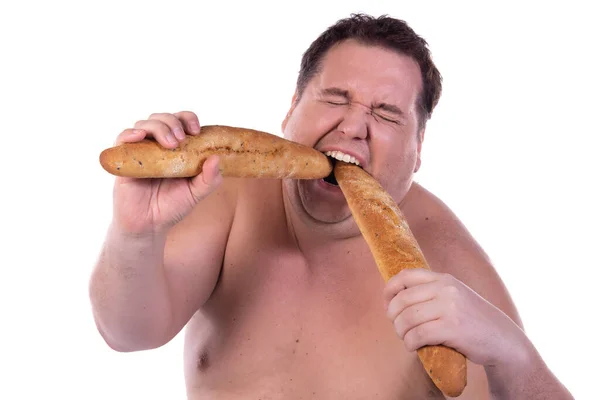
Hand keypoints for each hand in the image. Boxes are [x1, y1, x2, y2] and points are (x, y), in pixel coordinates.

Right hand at [111, 111, 222, 235]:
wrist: (149, 226)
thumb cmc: (172, 207)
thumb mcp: (196, 194)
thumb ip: (209, 179)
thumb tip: (217, 158)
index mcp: (176, 148)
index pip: (181, 122)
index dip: (187, 118)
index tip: (196, 130)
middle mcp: (157, 146)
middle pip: (162, 118)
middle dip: (173, 122)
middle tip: (181, 138)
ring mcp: (140, 151)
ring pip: (144, 124)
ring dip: (158, 127)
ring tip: (169, 143)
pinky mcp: (123, 160)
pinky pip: (122, 138)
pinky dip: (129, 133)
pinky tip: (139, 137)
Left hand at [383, 268, 529, 367]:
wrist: (503, 340)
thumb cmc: (473, 321)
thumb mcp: (455, 296)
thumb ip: (432, 292)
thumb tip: (396, 296)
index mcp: (444, 279)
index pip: (405, 276)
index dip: (389, 290)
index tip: (388, 305)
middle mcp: (446, 289)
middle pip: (401, 300)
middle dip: (393, 317)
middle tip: (399, 327)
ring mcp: (449, 308)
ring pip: (406, 319)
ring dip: (401, 332)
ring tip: (407, 338)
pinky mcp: (452, 329)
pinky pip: (417, 335)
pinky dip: (409, 343)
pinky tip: (414, 347)